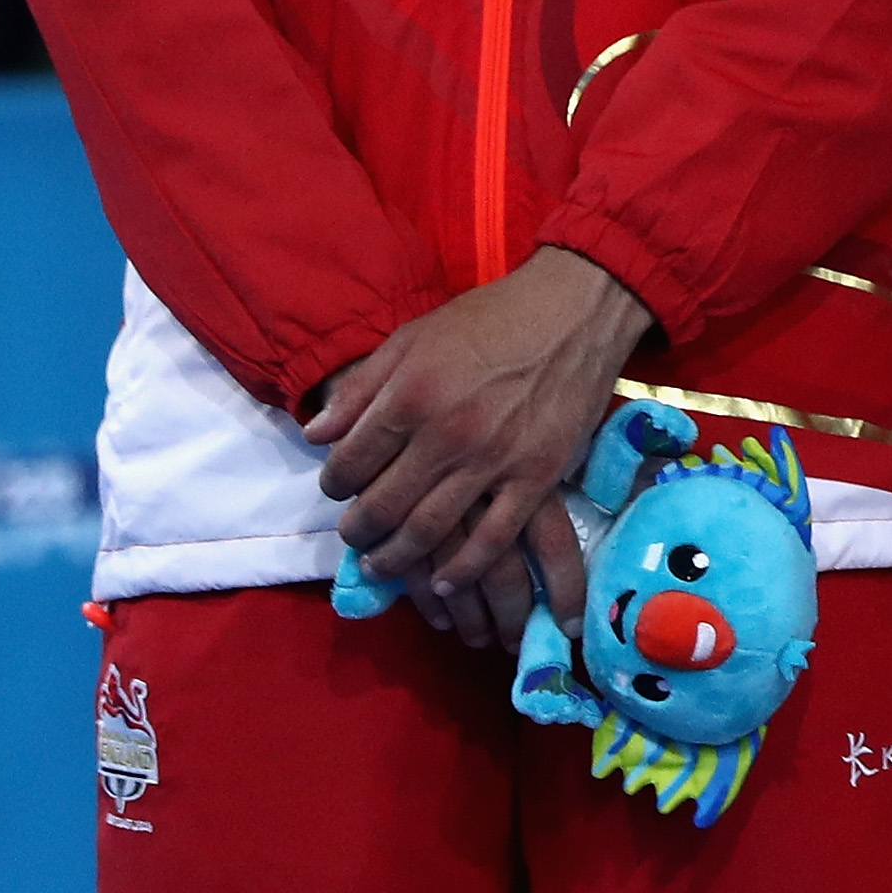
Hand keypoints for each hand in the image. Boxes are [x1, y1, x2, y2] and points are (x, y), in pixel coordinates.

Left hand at [308, 246, 650, 650]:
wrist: (575, 310)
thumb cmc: (489, 318)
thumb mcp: (412, 338)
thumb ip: (361, 388)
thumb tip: (316, 434)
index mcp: (409, 398)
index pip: (350, 464)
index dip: (333, 484)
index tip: (337, 490)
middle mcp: (445, 437)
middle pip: (382, 507)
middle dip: (358, 531)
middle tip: (355, 537)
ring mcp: (493, 461)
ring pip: (429, 531)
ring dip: (397, 558)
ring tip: (383, 564)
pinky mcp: (536, 476)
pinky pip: (494, 538)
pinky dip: (464, 569)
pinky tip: (444, 582)